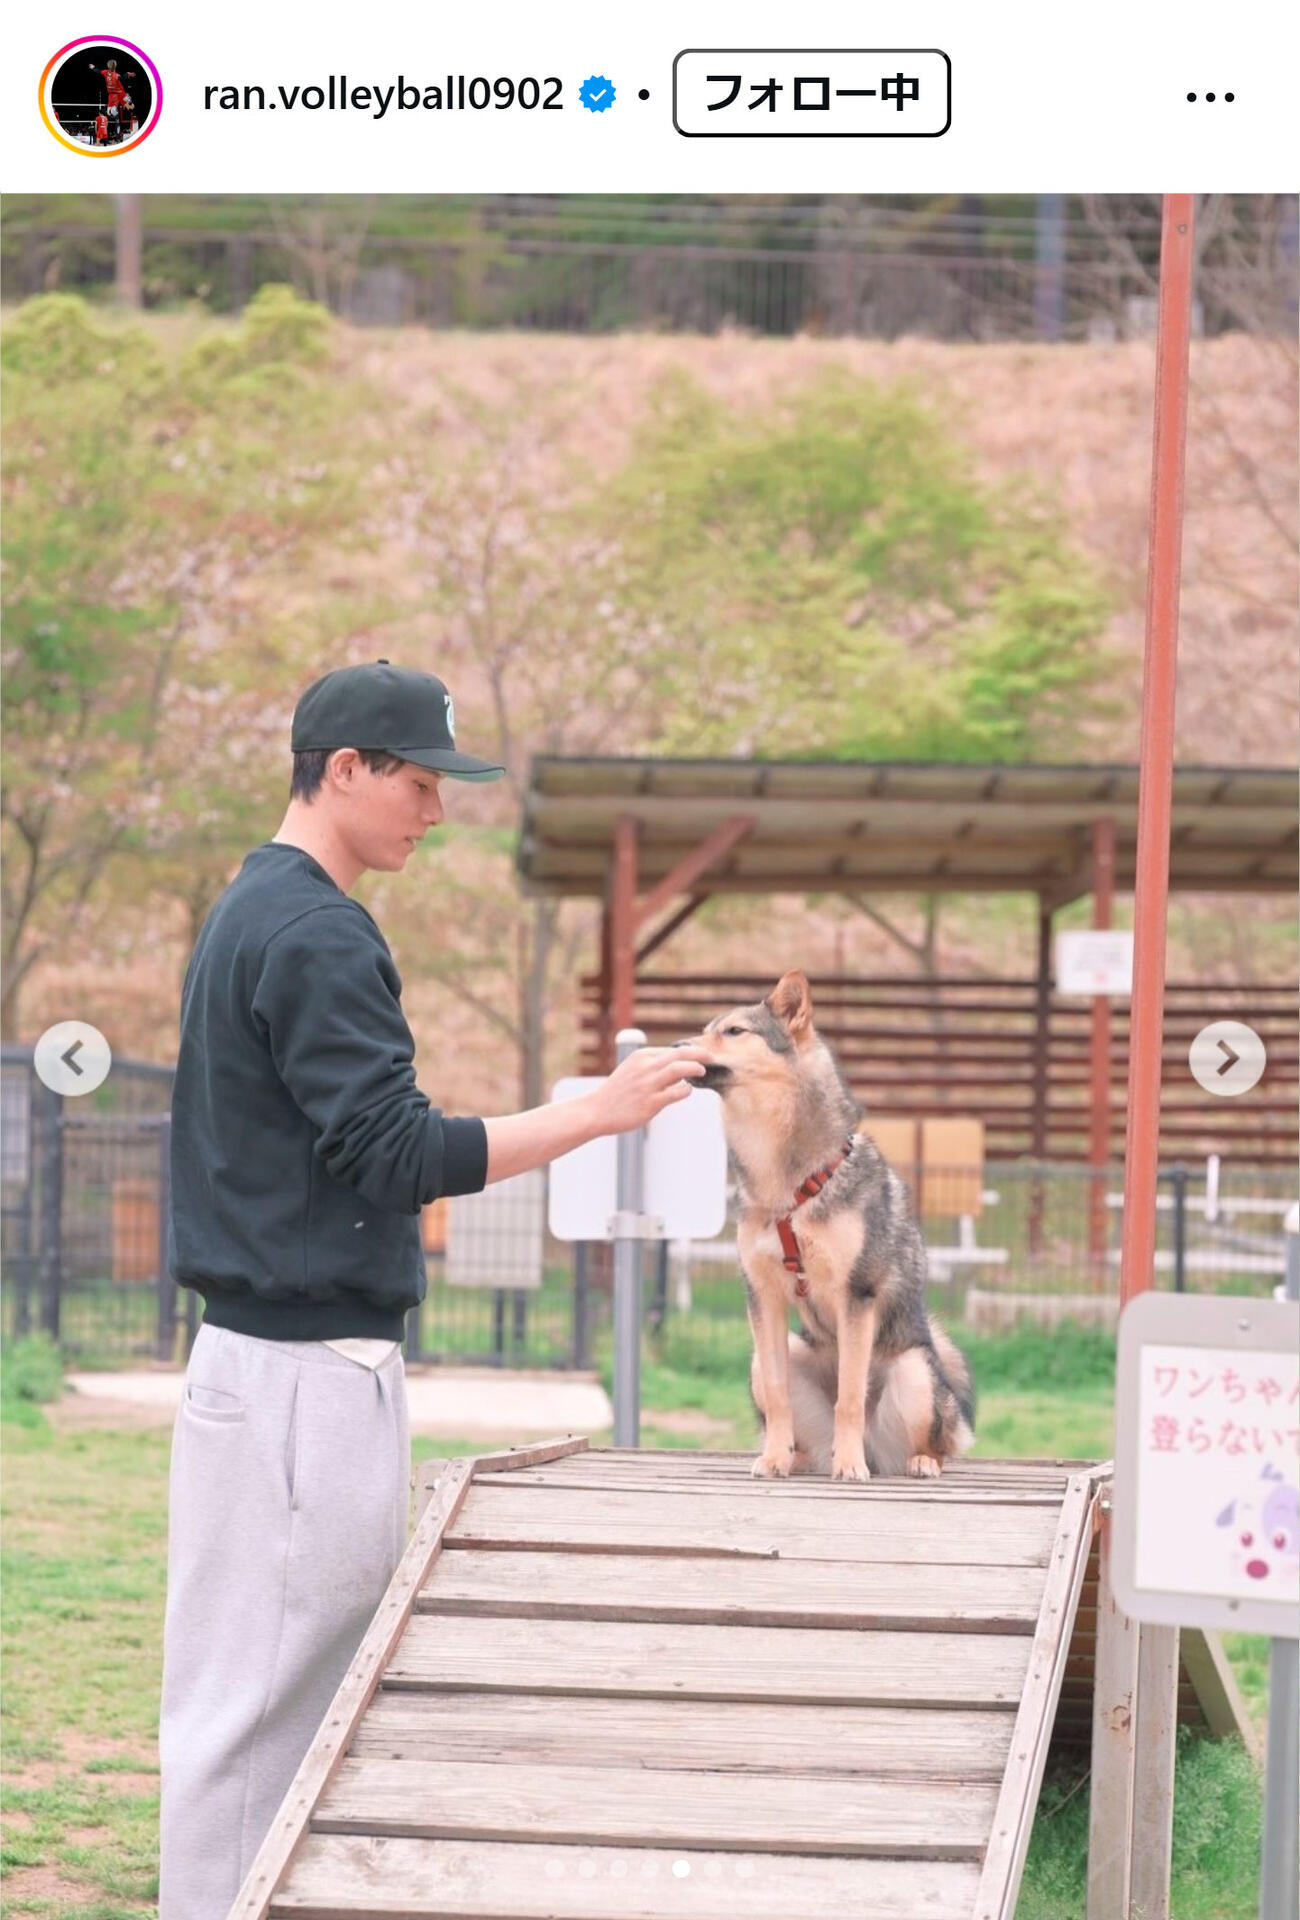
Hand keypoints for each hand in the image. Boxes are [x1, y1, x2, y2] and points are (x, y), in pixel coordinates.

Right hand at [587, 1045, 708, 1135]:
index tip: (700, 1056)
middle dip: (699, 1053)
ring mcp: (648, 1085)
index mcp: (640, 1056)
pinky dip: (686, 1090)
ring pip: (679, 1069)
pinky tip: (687, 1090)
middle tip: (711, 1057)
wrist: (596, 1111)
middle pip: (679, 1054)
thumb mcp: (631, 1069)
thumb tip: (676, 1063)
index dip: (689, 1052)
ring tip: (702, 1071)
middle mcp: (645, 1067)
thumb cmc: (617, 1092)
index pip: (672, 1050)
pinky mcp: (650, 1102)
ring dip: (695, 1068)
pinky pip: (676, 1093)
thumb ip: (651, 1064)